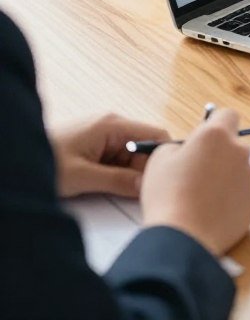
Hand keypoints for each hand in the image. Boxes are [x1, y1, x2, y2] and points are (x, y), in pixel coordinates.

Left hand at [52, 113, 169, 198]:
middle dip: (144, 170)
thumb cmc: (45, 162)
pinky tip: (109, 186)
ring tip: (122, 193)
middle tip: (140, 195)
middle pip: (144, 147)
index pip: (155, 135)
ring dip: (129, 174)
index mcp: (113, 125)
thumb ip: (118, 181)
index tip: (163, 181)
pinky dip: (117, 173)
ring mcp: (103, 134)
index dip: (163, 157)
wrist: (17, 161)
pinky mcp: (95, 144)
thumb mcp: (83, 177)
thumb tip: (147, 186)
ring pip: (130, 155)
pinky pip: (117, 158)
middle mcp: (112, 124)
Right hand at [140, 108, 249, 256]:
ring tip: (203, 199)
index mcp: (217, 135)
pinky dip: (233, 198)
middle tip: (197, 175)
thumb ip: (179, 145)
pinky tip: (214, 212)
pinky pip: (245, 192)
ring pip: (240, 169)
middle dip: (219, 155)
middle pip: (233, 145)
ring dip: (226, 177)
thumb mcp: (160, 160)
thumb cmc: (167, 195)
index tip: (203, 140)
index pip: (227, 115)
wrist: (182, 238)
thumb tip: (190, 148)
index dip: (215, 124)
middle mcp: (240, 150)